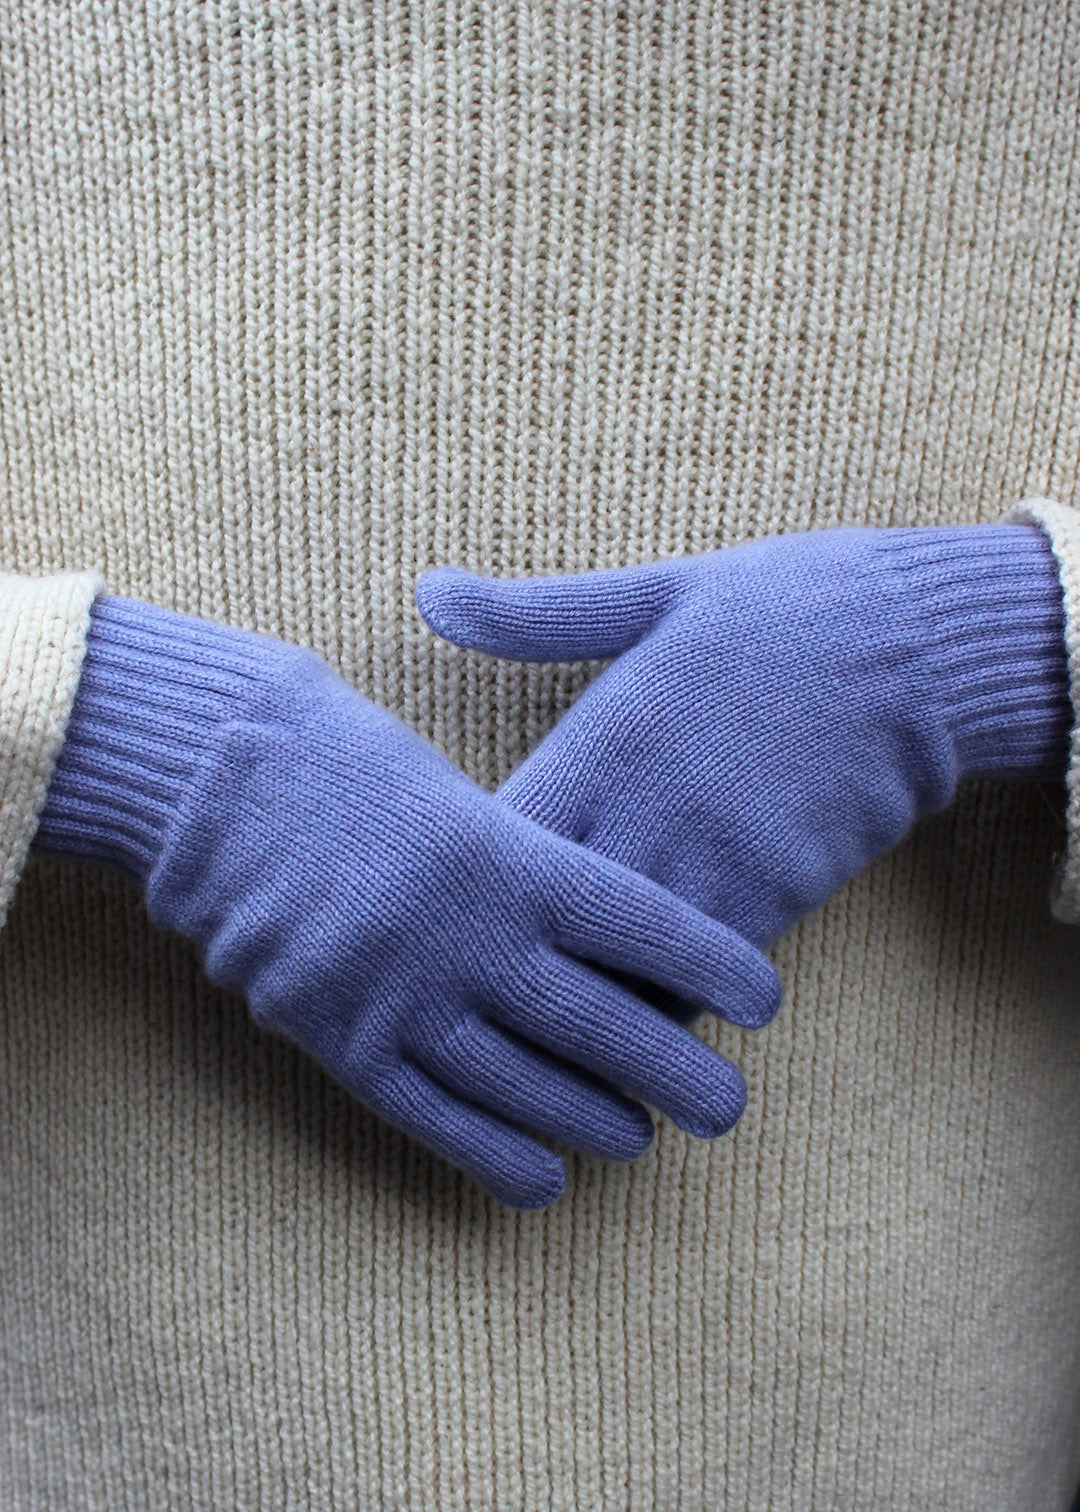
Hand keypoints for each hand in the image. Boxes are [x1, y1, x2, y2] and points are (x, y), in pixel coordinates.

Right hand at [34, 597, 781, 1205]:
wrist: (222, 782)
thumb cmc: (355, 768)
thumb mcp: (458, 792)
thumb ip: (528, 866)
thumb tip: (607, 942)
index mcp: (510, 854)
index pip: (644, 924)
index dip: (714, 965)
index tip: (766, 1001)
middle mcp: (470, 934)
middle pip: (602, 1023)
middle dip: (678, 1074)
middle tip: (730, 1109)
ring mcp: (405, 996)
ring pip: (528, 1086)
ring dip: (595, 1122)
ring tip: (643, 1140)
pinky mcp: (345, 1042)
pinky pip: (437, 1119)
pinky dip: (497, 1157)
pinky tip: (546, 1182)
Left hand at [416, 524, 1068, 960]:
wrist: (915, 642)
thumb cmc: (773, 611)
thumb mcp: (649, 596)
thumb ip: (532, 614)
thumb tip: (427, 590)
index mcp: (603, 735)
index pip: (503, 837)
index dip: (461, 882)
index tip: (439, 902)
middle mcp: (647, 807)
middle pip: (548, 923)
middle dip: (511, 958)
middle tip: (478, 988)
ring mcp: (713, 858)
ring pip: (622, 967)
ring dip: (588, 994)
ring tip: (553, 1023)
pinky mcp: (777, 892)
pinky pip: (701, 975)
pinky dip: (669, 997)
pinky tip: (649, 1002)